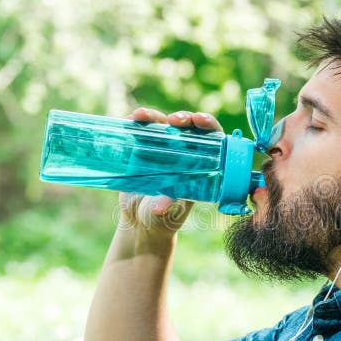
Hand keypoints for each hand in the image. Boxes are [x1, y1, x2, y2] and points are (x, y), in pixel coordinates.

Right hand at [117, 108, 223, 236]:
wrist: (140, 224)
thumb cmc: (162, 220)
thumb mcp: (167, 214)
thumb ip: (166, 207)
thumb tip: (159, 207)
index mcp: (199, 167)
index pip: (211, 139)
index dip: (208, 125)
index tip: (199, 120)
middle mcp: (183, 155)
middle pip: (187, 128)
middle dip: (182, 118)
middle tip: (173, 120)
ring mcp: (162, 152)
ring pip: (162, 126)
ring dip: (153, 117)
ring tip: (139, 116)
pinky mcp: (142, 153)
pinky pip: (141, 133)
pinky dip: (135, 124)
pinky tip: (128, 120)